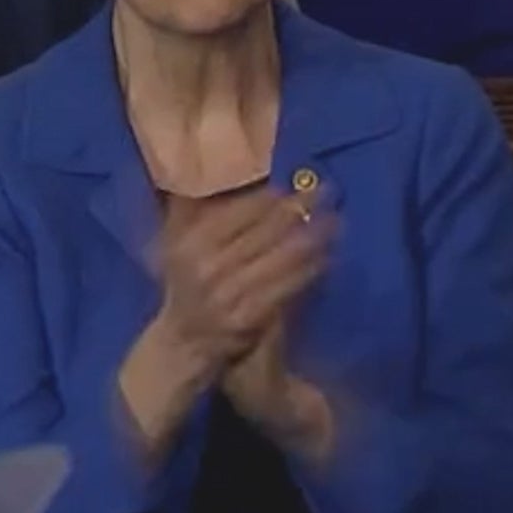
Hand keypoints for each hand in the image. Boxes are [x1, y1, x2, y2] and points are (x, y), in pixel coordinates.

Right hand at [117, 190, 331, 452]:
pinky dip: (309, 271)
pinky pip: (286, 287)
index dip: (271, 197)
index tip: (294, 185)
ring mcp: (229, 293)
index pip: (238, 212)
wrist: (181, 345)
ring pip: (280, 258)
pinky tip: (327, 258)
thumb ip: (190, 209)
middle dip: (299, 209)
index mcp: (190, 243)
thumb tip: (204, 166)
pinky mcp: (249, 317)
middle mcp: (208, 266)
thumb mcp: (176, 246)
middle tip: (328, 192)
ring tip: (336, 221)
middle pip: (264, 231)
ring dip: (312, 238)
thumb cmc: (184, 287)